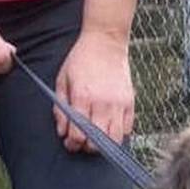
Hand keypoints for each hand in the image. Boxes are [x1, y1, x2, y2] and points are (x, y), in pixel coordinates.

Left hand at [54, 28, 134, 151]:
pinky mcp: (130, 103)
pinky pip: (127, 130)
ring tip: (97, 138)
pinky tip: (109, 127)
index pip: (78, 134)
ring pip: (115, 140)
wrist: (105, 41)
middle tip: (82, 141)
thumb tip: (62, 132)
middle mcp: (102, 103)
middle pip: (97, 142)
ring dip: (104, 145)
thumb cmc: (81, 59)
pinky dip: (119, 134)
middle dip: (87, 147)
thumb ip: (60, 108)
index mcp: (83, 97)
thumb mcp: (62, 80)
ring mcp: (118, 104)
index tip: (70, 142)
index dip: (72, 144)